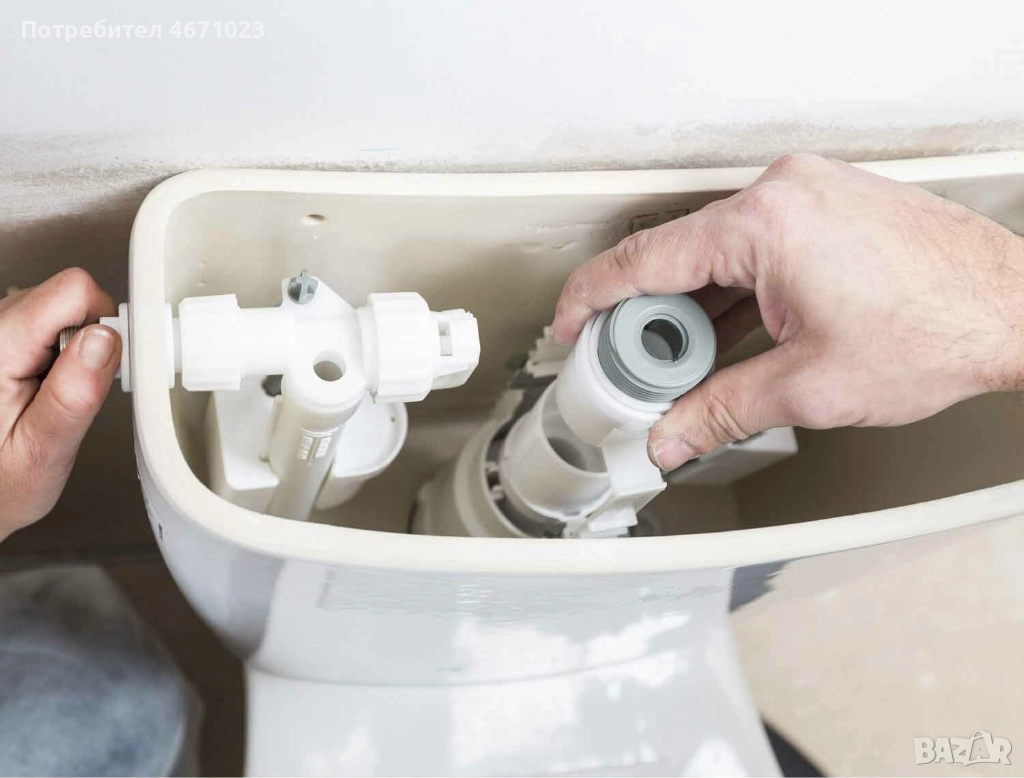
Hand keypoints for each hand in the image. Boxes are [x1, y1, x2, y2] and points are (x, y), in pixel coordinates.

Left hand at [0, 269, 119, 539]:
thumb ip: (74, 395)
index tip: (100, 370)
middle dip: (87, 341)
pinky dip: (53, 349)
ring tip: (50, 393)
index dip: (103, 326)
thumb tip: (106, 339)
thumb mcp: (42, 452)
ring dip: (69, 346)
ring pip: (56, 304)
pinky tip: (39, 385)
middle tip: (70, 393)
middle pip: (67, 295)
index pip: (72, 292)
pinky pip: (41, 319)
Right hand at [553, 153, 1023, 469]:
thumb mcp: (809, 387)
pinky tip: (723, 338)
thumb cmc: (939, 330)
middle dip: (648, 318)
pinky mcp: (825, 209)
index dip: (593, 298)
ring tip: (679, 365)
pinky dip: (730, 293)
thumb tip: (671, 436)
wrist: (1016, 309)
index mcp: (765, 225)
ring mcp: (806, 196)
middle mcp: (783, 195)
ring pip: (715, 254)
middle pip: (677, 256)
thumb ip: (720, 412)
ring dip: (691, 309)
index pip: (646, 258)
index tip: (569, 323)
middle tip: (632, 371)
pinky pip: (753, 248)